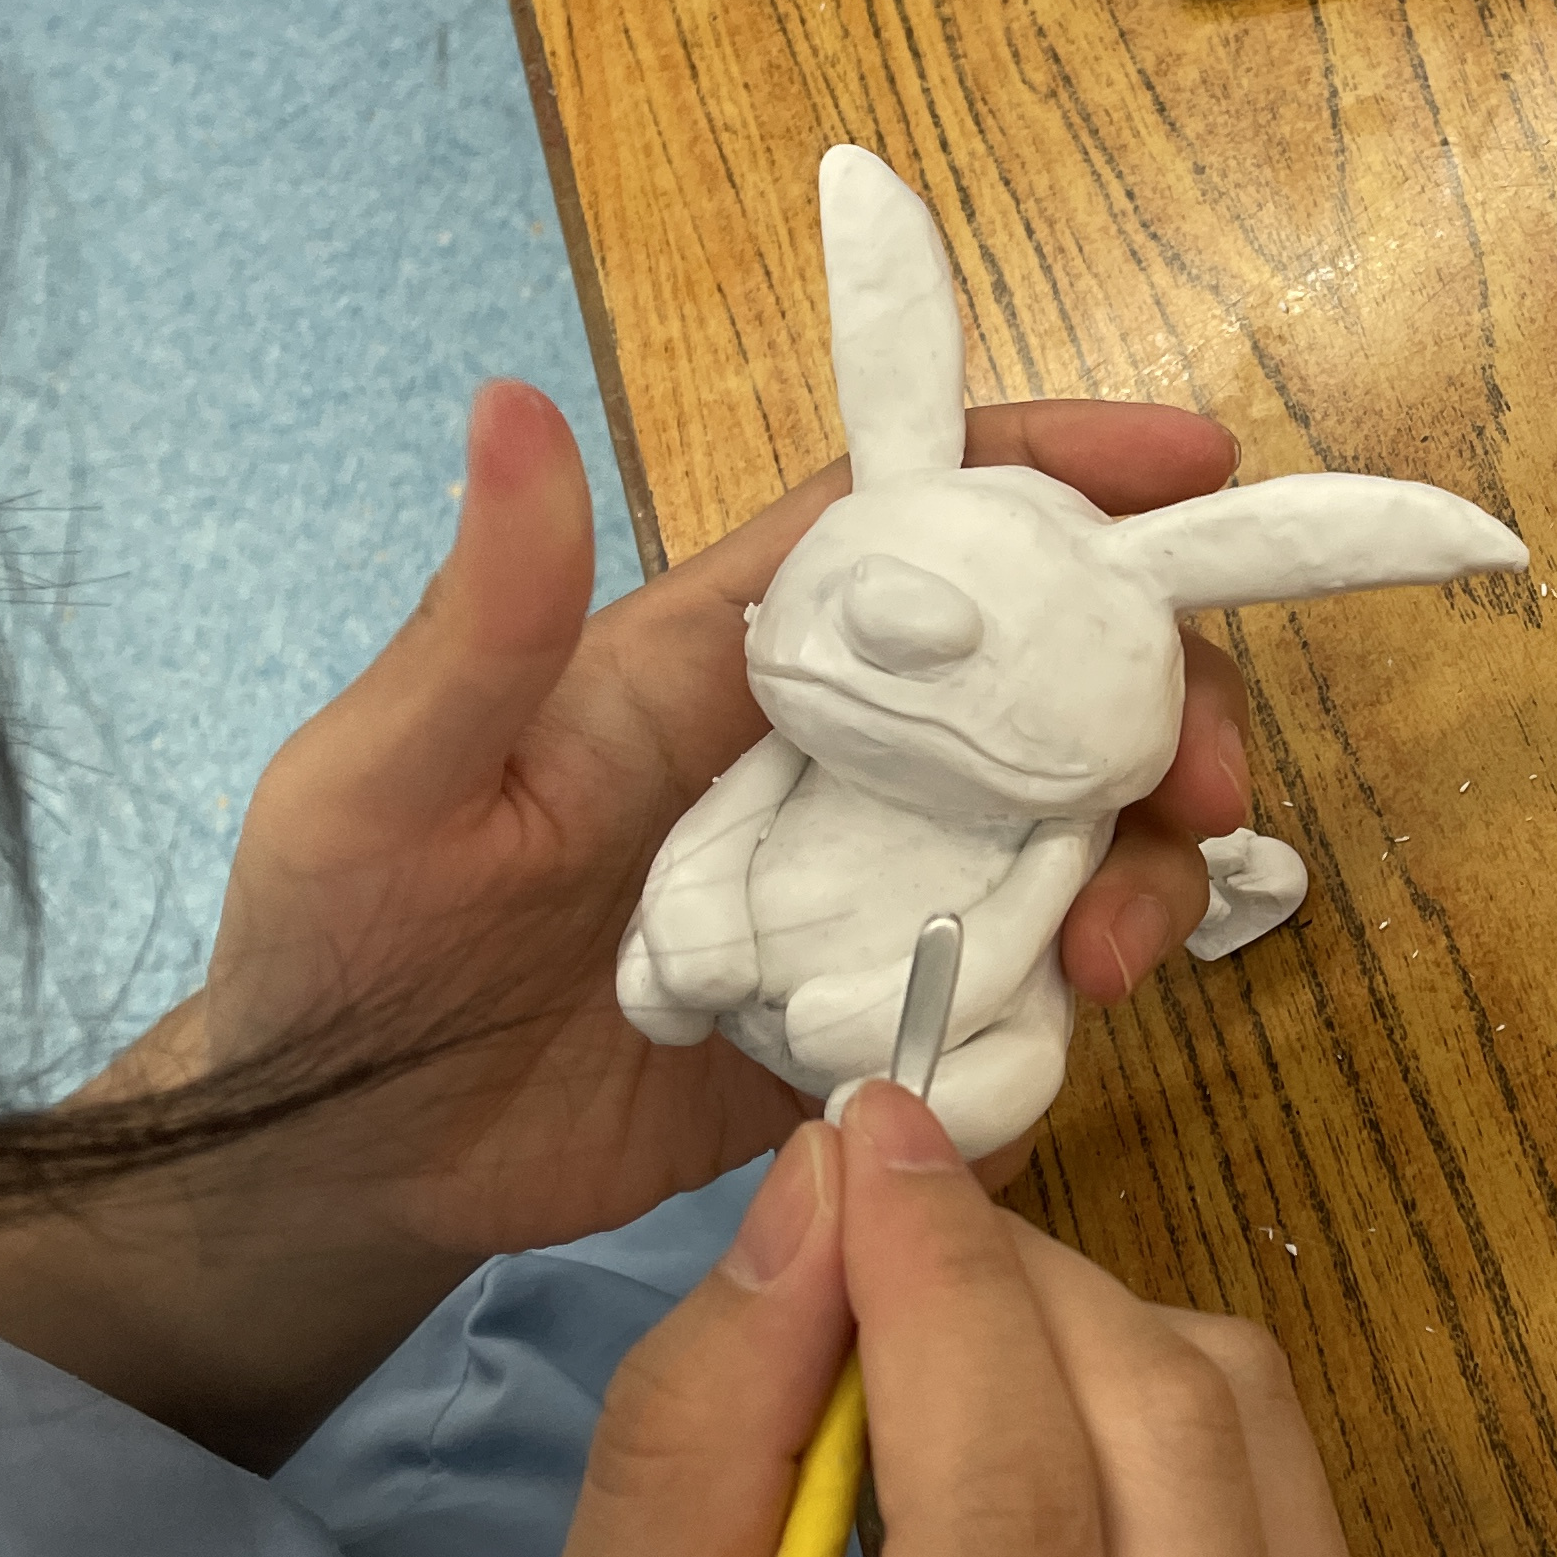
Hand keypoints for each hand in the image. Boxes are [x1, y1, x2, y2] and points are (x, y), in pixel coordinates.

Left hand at [196, 377, 1258, 1271]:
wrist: (343, 1155)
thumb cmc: (343, 932)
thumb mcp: (388, 768)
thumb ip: (484, 611)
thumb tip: (510, 402)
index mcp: (726, 657)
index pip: (914, 516)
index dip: (1058, 471)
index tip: (1198, 467)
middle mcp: (819, 754)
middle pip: (1044, 681)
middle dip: (1161, 704)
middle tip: (1213, 788)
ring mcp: (857, 887)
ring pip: (1061, 837)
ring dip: (1135, 872)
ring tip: (1121, 959)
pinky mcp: (868, 1017)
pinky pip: (1011, 990)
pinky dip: (1066, 1001)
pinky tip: (1062, 1033)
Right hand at [514, 1090, 1413, 1556]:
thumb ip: (688, 1479)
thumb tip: (820, 1198)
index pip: (1017, 1530)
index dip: (947, 1288)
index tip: (864, 1130)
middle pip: (1162, 1444)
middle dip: (1011, 1278)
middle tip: (874, 1223)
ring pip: (1240, 1431)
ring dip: (1080, 1321)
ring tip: (933, 1352)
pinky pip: (1280, 1484)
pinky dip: (1150, 1400)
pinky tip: (1039, 1452)